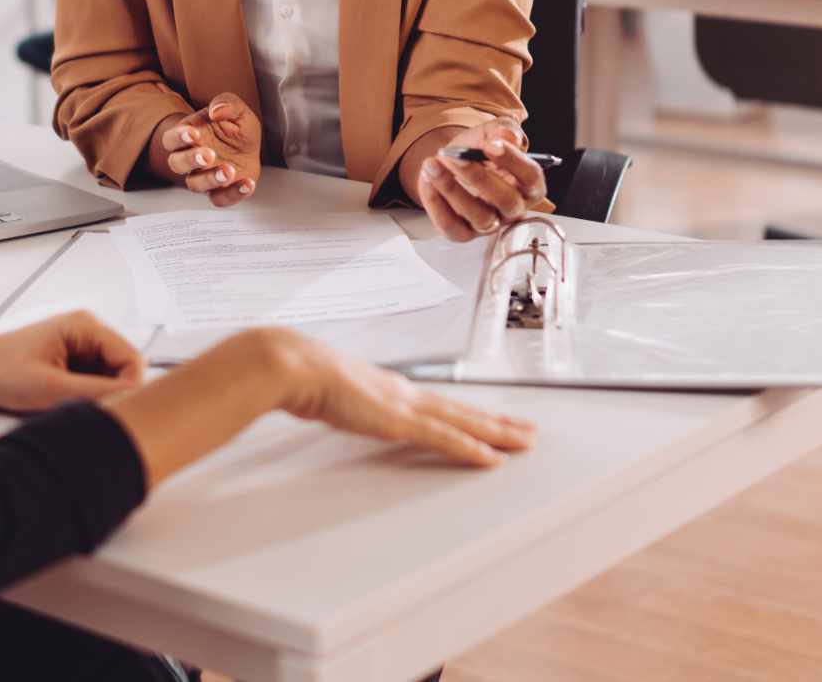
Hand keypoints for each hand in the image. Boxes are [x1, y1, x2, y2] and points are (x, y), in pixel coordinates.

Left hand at [0, 312, 145, 412]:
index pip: (131, 358)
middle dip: (111, 392)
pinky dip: (86, 396)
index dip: (129, 387)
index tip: (115, 410)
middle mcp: (87, 331)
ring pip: (111, 378)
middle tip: (85, 410)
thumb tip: (131, 398)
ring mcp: (80, 345)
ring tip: (66, 402)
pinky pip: (95, 382)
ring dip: (96, 395)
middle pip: (124, 369)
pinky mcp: (72, 360)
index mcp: (84, 326)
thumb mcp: (51, 388)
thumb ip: (95, 393)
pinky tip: (63, 400)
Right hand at [149, 95, 262, 205]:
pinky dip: (233, 194)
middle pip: (177, 164)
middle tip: (208, 155)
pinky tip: (247, 184)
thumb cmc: (235, 129)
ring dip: (210, 179)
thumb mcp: (237, 110)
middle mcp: (191, 159)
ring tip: (229, 170)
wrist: (249, 148)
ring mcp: (204, 177)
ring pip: (195, 184)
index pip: (171, 139)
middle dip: (191, 160)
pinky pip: (219, 199)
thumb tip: (216, 110)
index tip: (193, 133)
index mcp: (189, 137)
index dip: (178, 137)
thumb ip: (227, 103)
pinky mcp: (220, 191)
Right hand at [264, 328, 533, 466]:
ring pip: (463, 422)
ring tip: (526, 442)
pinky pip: (443, 438)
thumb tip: (332, 402)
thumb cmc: (301, 374)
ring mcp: (404, 405)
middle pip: (462, 411)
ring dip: (497, 434)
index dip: (467, 414)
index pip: (439, 404)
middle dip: (497, 423)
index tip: (489, 420)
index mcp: (388, 387)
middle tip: (528, 432)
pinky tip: (492, 458)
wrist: (293, 364)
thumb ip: (338, 398)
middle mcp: (404, 393)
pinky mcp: (398, 420)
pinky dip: (470, 448)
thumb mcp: (326, 390)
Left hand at [405, 121, 547, 242]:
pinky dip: (435, 203)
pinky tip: (426, 179)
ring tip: (432, 164)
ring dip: (452, 189)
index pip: (531, 177)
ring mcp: (489, 224)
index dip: (513, 160)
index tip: (491, 144)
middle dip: (479, 177)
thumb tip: (508, 136)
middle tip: (455, 157)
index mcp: (529, 185)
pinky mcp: (463, 232)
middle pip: (506, 201)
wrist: (453, 161)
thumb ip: (504, 130)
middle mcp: (513, 210)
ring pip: (479, 217)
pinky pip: (450, 225)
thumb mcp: (492, 132)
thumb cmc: (480, 149)